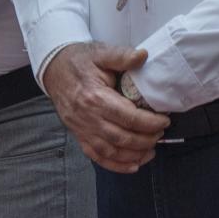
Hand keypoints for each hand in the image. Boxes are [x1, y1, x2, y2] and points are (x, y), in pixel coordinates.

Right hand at [40, 43, 167, 173]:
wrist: (53, 69)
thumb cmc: (78, 61)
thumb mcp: (100, 52)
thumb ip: (121, 56)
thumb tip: (143, 56)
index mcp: (95, 97)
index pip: (128, 117)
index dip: (150, 122)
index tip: (164, 120)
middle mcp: (86, 117)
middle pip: (121, 137)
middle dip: (146, 139)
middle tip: (160, 134)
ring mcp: (81, 128)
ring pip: (111, 150)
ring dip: (134, 155)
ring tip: (151, 150)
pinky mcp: (78, 134)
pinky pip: (97, 156)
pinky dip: (116, 165)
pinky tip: (133, 164)